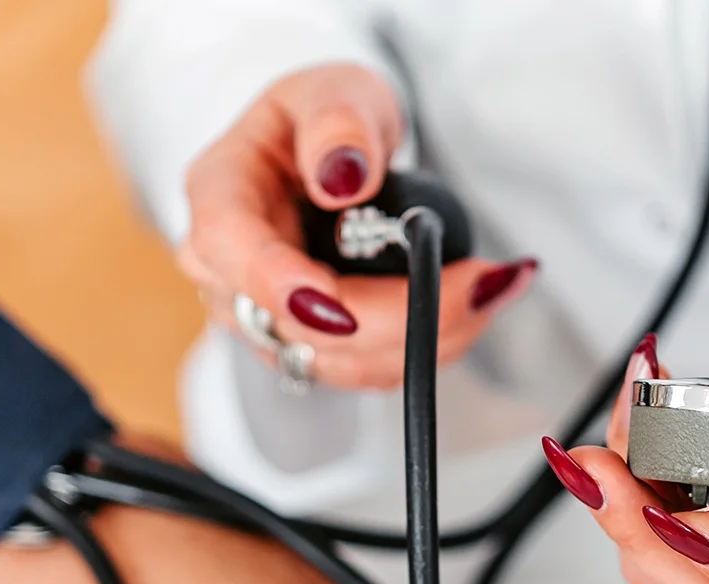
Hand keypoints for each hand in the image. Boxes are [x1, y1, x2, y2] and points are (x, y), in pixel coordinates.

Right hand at [179, 62, 537, 389]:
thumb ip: (337, 124)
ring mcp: (264, 317)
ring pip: (338, 360)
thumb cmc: (325, 120)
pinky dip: (423, 345)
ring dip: (422, 337)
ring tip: (488, 287)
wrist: (330, 157)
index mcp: (219, 195)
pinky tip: (469, 308)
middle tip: (479, 283)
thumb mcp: (335, 92)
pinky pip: (365, 368)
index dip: (284, 287)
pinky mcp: (308, 346)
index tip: (345, 312)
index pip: (233, 251)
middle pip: (296, 324)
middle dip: (394, 317)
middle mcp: (228, 271)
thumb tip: (343, 179)